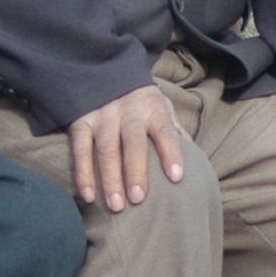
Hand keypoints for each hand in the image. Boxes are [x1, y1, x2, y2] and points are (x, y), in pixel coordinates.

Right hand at [67, 84, 186, 213]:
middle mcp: (128, 111)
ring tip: (116, 206)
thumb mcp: (162, 107)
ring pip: (106, 149)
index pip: (165, 131)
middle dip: (135, 171)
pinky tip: (88, 196)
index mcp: (153, 109)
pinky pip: (80, 150)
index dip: (171, 153)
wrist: (105, 70)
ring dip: (110, 179)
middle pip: (133, 143)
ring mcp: (102, 116)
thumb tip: (195, 160)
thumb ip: (175, 132)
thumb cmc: (141, 101)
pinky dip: (83, 174)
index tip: (176, 177)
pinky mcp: (80, 121)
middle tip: (138, 199)